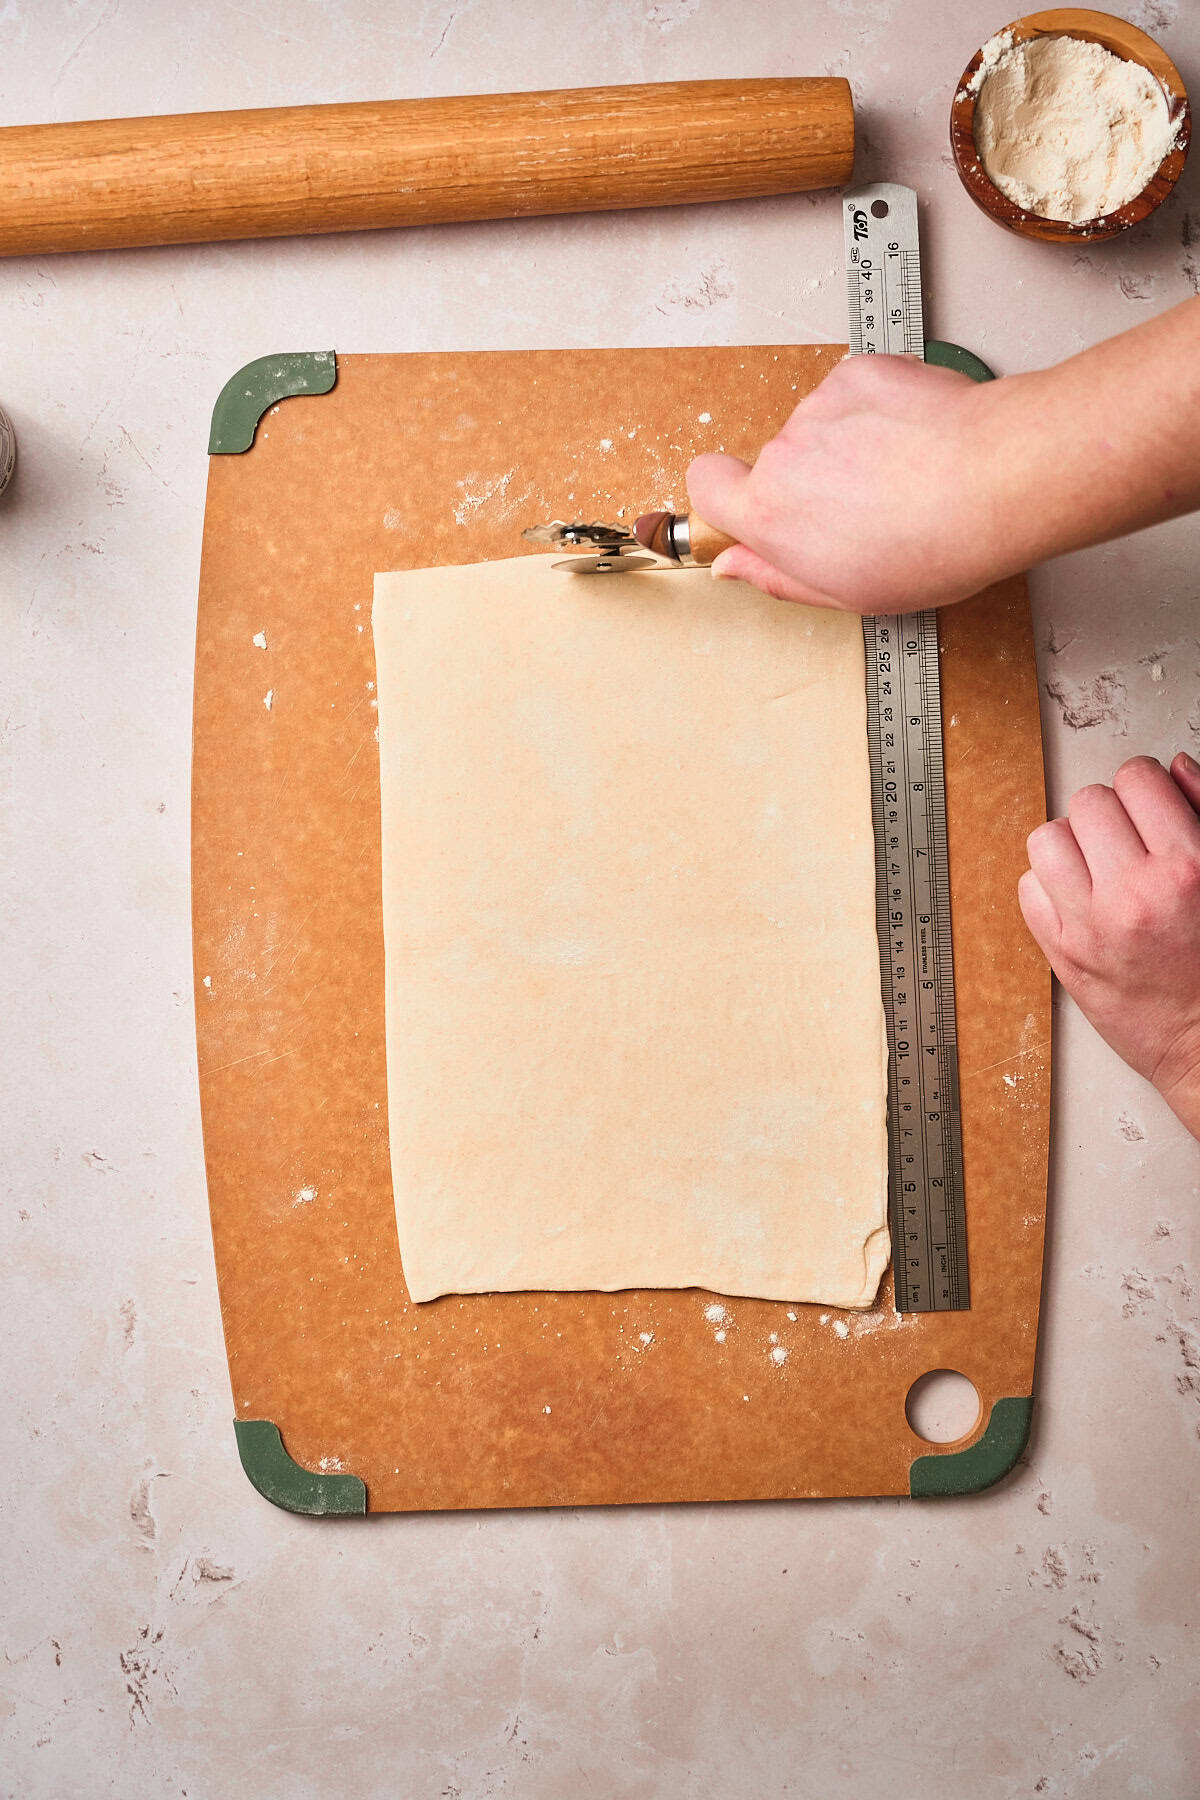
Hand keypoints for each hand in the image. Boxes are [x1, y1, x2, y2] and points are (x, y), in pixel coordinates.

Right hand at [687, 354, 1017, 613]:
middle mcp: (784, 453)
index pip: (705, 485)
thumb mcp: (847, 593)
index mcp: (770, 514)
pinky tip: (913, 440)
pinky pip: (852, 394)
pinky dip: (876, 411)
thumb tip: (734, 567)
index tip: (753, 508)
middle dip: (812, 482)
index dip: (724, 495)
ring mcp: (820, 407)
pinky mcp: (858, 373)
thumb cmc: (932, 544)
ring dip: (850, 446)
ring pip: (821, 429)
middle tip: (867, 508)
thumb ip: (776, 576)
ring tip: (902, 474)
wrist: (995, 478)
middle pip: (777, 463)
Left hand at [1019, 754, 1199, 1139]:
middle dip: (1111, 814)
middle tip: (1131, 840)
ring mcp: (1089, 926)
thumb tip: (1175, 769)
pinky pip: (1028, 888)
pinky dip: (1050, 885)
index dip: (1148, 787)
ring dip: (1072, 844)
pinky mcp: (1061, 954)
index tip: (1154, 806)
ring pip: (1046, 839)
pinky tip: (1082, 896)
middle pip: (1087, 803)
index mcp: (1186, 868)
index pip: (1137, 778)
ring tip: (1101, 864)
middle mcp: (1132, 895)